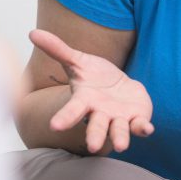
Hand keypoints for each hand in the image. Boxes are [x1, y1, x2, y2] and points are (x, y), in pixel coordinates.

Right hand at [29, 29, 153, 154]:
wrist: (117, 86)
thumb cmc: (93, 76)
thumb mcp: (77, 60)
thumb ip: (57, 49)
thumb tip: (33, 32)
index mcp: (84, 100)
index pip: (72, 110)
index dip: (64, 118)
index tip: (54, 126)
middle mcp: (100, 113)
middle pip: (96, 126)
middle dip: (95, 136)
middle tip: (93, 147)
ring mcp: (118, 118)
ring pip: (118, 131)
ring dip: (119, 137)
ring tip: (120, 146)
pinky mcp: (136, 118)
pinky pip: (139, 126)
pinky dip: (143, 128)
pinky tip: (147, 129)